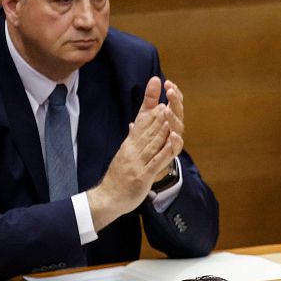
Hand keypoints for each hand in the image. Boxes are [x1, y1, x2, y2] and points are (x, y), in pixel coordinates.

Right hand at [85, 77, 181, 229]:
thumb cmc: (119, 176)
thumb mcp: (126, 153)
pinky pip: (156, 161)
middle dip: (159, 110)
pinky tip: (173, 142)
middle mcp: (132, 149)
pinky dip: (165, 151)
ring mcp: (137, 161)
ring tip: (171, 111)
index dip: (149, 100)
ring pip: (152, 141)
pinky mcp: (142, 175)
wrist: (107, 198)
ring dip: (163, 126)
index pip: (141, 117)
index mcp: (130, 143)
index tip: (156, 82)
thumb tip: (136, 123)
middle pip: (148, 126)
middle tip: (169, 94)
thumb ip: (133, 138)